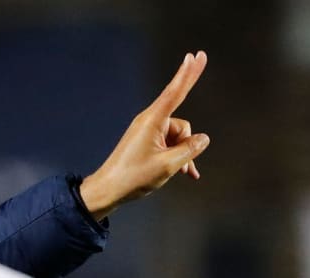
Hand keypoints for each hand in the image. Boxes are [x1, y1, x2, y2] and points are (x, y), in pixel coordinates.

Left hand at [79, 51, 210, 220]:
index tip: (197, 55)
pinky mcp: (146, 143)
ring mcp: (147, 132)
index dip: (189, 73)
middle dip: (186, 145)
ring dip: (181, 155)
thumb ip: (191, 149)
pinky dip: (176, 157)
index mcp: (152, 121)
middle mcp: (149, 122)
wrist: (106, 191)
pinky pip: (169, 145)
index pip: (175, 92)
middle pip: (182, 126)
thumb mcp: (168, 165)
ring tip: (173, 172)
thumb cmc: (133, 178)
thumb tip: (203, 139)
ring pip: (177, 138)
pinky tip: (185, 172)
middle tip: (180, 166)